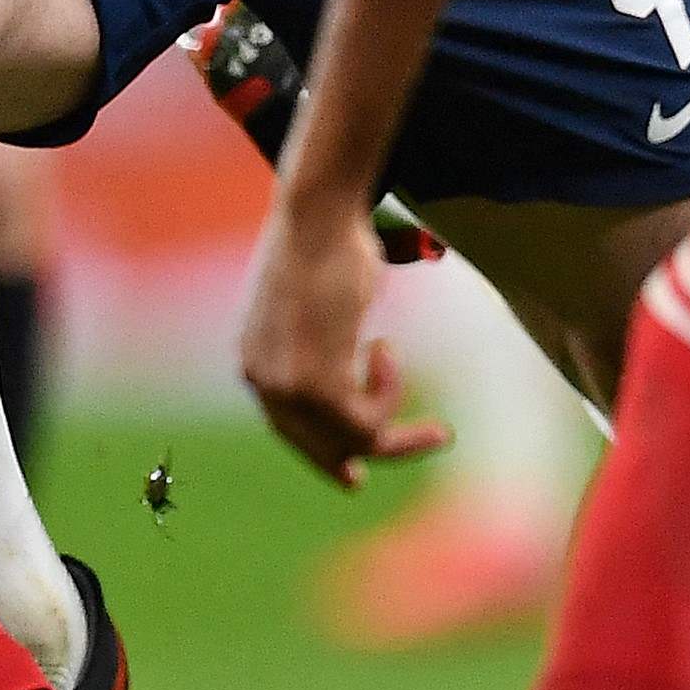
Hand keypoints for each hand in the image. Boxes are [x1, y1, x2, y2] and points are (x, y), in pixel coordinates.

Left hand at [238, 185, 450, 489]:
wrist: (316, 214)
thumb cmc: (329, 239)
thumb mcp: (322, 298)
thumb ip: (328, 337)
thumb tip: (362, 349)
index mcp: (257, 361)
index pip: (290, 429)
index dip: (326, 452)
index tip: (355, 475)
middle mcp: (264, 381)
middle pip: (321, 445)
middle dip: (371, 451)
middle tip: (433, 439)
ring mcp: (286, 388)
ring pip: (354, 438)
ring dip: (395, 418)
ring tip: (404, 372)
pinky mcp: (315, 388)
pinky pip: (367, 420)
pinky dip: (390, 390)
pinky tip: (385, 348)